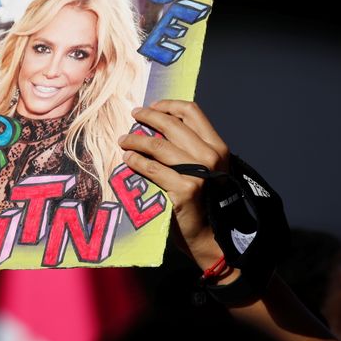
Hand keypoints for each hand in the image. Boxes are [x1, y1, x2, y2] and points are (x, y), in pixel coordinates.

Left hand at [118, 100, 229, 269]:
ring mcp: (199, 173)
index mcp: (217, 146)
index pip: (192, 111)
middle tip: (133, 116)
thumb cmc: (202, 200)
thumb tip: (158, 123)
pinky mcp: (184, 189)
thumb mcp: (205, 167)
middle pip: (172, 124)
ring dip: (135, 139)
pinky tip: (127, 158)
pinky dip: (136, 161)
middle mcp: (211, 156)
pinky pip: (152, 168)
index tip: (151, 106)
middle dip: (148, 116)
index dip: (168, 105)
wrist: (208, 235)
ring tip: (123, 140)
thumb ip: (189, 147)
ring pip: (158, 145)